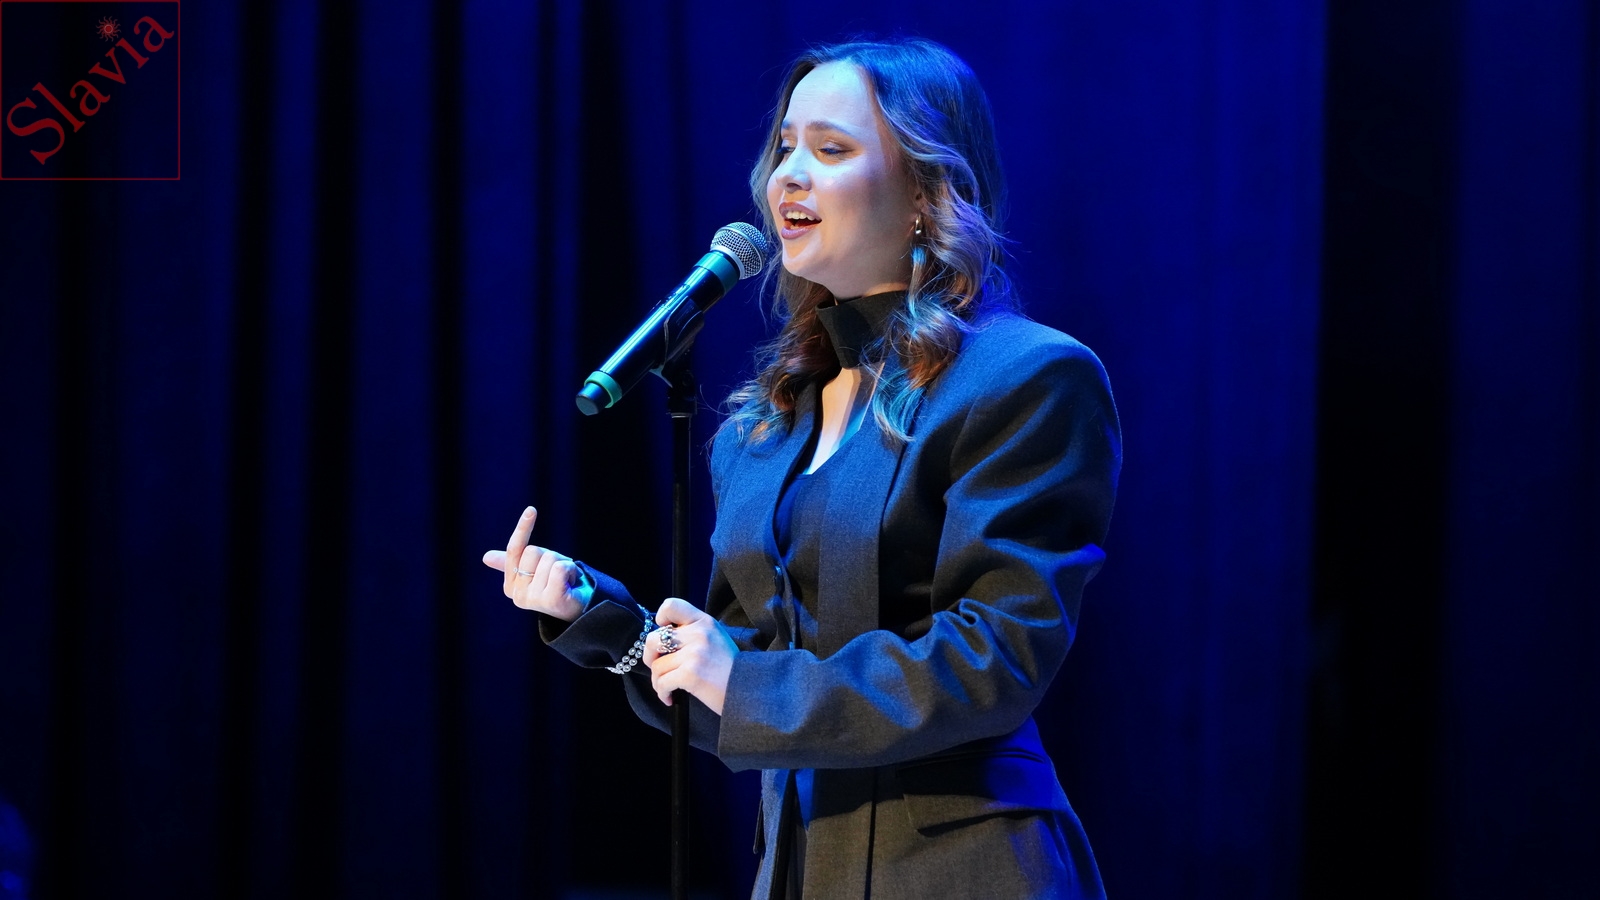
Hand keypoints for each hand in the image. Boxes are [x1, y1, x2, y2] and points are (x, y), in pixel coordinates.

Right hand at [482, 506, 591, 621]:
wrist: (582, 608)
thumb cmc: (558, 585)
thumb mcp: (535, 569)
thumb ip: (513, 562)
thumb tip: (485, 557)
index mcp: (510, 586)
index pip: (514, 550)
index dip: (523, 529)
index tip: (531, 510)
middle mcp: (518, 595)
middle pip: (533, 551)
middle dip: (551, 556)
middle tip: (559, 574)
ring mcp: (533, 600)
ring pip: (548, 558)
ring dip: (563, 564)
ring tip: (566, 580)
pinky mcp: (551, 601)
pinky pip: (559, 568)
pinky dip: (571, 570)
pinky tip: (571, 584)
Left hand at [642, 597, 737, 714]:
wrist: (748, 690)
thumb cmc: (729, 669)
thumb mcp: (716, 639)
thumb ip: (693, 633)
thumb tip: (661, 640)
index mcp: (704, 621)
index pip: (671, 606)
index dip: (660, 620)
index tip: (663, 635)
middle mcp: (698, 633)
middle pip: (653, 639)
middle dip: (650, 657)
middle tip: (659, 668)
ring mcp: (694, 653)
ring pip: (657, 666)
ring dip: (658, 681)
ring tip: (667, 688)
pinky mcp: (690, 674)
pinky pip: (662, 683)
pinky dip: (663, 693)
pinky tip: (671, 698)